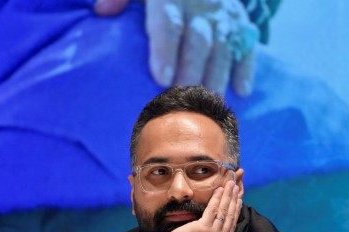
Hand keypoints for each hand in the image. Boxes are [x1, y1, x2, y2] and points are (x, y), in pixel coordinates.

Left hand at [94, 0, 258, 95]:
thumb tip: (102, 12)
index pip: (168, 24)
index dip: (165, 50)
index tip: (161, 77)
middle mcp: (201, 7)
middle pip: (197, 42)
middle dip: (191, 71)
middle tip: (183, 99)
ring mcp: (223, 16)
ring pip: (222, 48)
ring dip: (217, 77)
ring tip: (209, 104)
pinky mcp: (240, 24)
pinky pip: (246, 46)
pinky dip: (245, 68)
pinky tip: (240, 91)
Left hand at [154, 180, 242, 231]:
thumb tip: (210, 230)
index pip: (231, 227)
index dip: (235, 212)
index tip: (238, 202)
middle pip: (230, 217)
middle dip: (234, 201)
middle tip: (237, 188)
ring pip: (224, 212)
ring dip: (228, 196)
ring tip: (231, 185)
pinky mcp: (203, 228)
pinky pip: (212, 210)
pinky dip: (217, 198)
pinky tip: (219, 190)